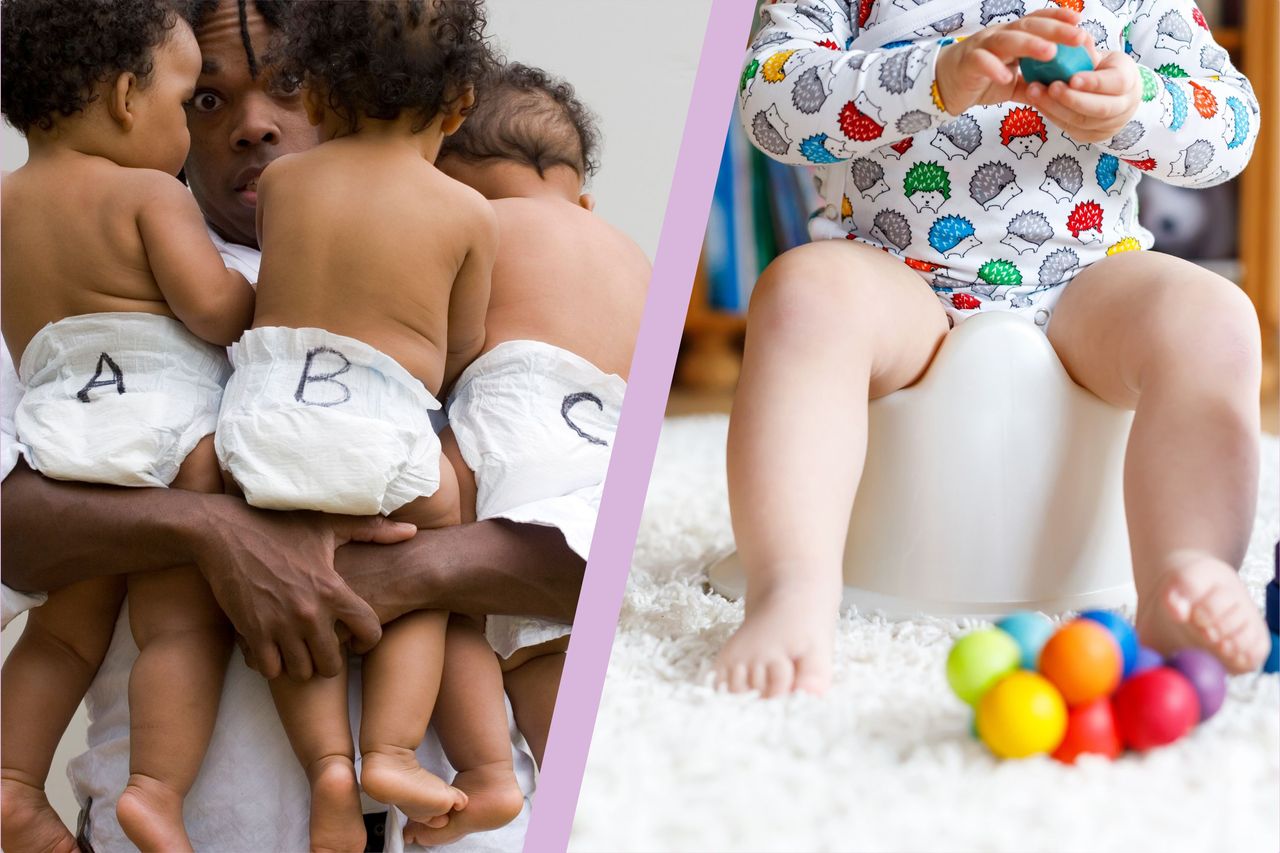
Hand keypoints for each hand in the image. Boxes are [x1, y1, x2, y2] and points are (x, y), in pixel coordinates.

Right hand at [192, 496, 415, 679]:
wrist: (224, 532)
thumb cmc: (280, 526)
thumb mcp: (328, 524)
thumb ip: (372, 530)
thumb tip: (410, 533)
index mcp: (332, 589)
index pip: (369, 631)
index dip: (369, 639)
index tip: (359, 637)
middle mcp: (309, 613)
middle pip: (333, 664)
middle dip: (332, 659)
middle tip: (326, 647)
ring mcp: (278, 626)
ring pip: (302, 672)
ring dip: (302, 664)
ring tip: (301, 648)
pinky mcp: (251, 633)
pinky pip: (270, 670)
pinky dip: (274, 664)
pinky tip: (275, 648)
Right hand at [935, 8, 1087, 114]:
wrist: (943, 87)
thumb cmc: (979, 80)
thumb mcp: (1012, 82)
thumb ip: (1033, 83)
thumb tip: (1059, 89)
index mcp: (1012, 37)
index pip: (1037, 22)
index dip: (1058, 19)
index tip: (1080, 22)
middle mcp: (999, 36)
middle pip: (1029, 27)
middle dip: (1055, 30)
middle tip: (1079, 37)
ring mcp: (983, 47)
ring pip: (1007, 40)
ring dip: (1030, 45)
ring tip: (1050, 53)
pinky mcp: (968, 63)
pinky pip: (981, 62)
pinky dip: (994, 68)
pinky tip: (1008, 76)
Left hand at [1016, 49, 1140, 144]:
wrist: (1112, 96)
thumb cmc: (1104, 70)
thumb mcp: (1102, 56)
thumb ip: (1088, 51)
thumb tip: (1073, 38)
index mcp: (1129, 80)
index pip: (1117, 83)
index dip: (1094, 83)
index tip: (1072, 78)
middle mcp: (1123, 106)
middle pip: (1100, 108)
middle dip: (1072, 99)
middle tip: (1050, 87)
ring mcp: (1107, 125)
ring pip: (1081, 121)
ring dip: (1054, 107)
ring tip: (1034, 92)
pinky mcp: (1090, 136)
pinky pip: (1069, 127)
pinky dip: (1051, 114)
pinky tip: (1037, 102)